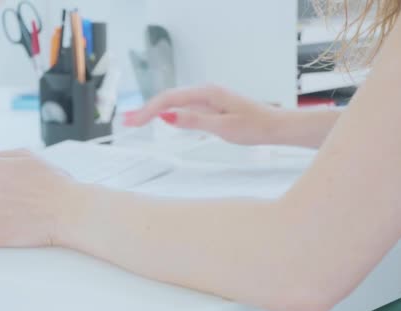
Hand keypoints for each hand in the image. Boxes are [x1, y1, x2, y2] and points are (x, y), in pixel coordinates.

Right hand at [123, 85, 284, 144]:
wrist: (275, 126)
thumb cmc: (254, 126)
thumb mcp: (222, 127)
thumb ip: (193, 121)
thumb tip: (167, 116)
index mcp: (207, 93)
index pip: (169, 100)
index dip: (149, 110)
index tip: (133, 122)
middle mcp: (204, 92)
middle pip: (167, 98)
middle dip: (145, 109)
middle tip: (126, 121)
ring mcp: (206, 99)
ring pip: (174, 102)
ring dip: (154, 111)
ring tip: (135, 120)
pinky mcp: (209, 106)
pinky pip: (183, 107)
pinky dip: (167, 113)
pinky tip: (158, 118)